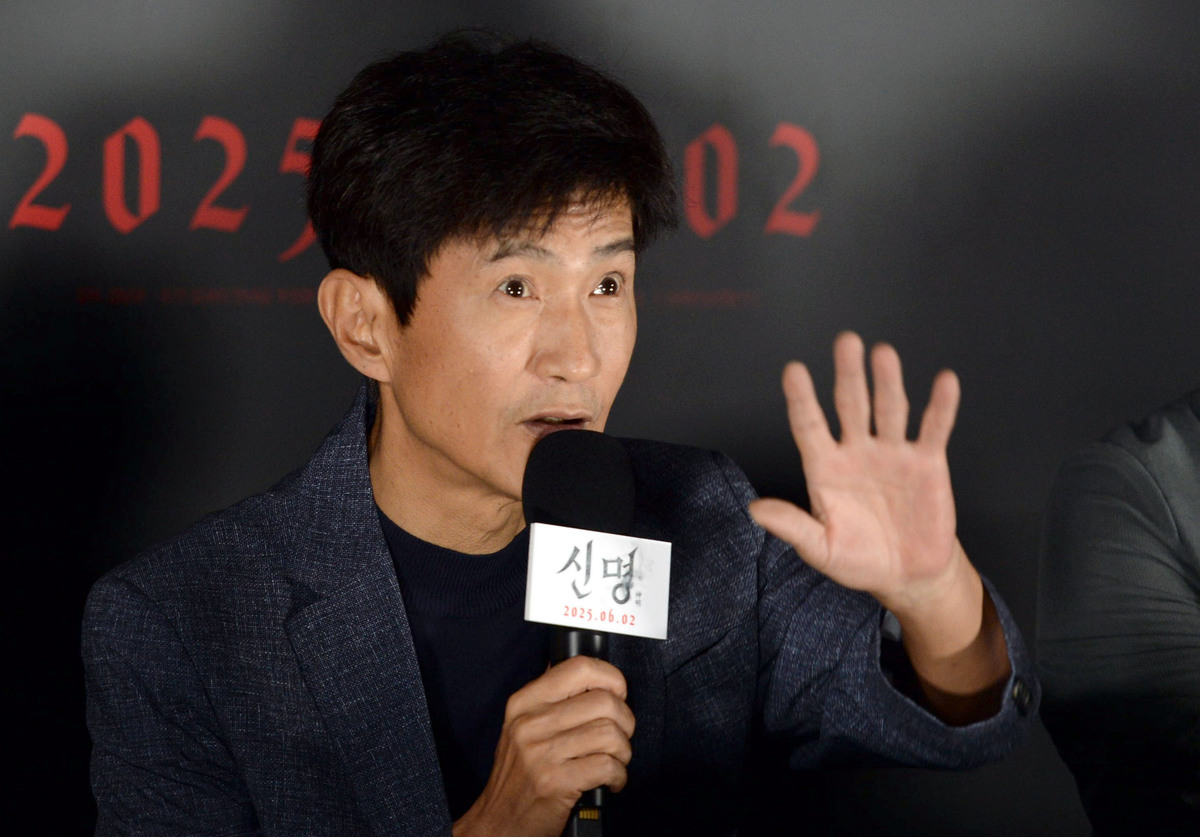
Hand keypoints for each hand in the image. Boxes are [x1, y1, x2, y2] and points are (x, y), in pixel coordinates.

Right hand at [452, 656, 634, 836]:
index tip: (618, 692)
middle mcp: (530, 723)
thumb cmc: (518, 776)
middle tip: (620, 735)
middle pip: (604, 701)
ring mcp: (541, 753)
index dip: (610, 677)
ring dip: (623, 751)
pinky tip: (610, 781)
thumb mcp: (521, 727)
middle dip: (625, 721)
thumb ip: (550, 698)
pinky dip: (619, 775)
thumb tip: (585, 671)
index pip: (579, 668)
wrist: (498, 822)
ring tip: (614, 760)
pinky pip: (607, 766)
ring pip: (610, 733)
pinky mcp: (555, 783)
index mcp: (524, 702)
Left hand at [749, 331, 962, 612]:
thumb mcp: (820, 548)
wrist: (908, 575)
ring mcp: (892, 454)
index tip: (793, 370)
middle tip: (845, 341)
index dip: (801, 399)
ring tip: (883, 354)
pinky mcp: (926, 463)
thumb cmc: (859, 559)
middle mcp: (857, 452)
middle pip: (850, 405)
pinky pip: (933, 430)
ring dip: (887, 382)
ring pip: (889, 409)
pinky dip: (941, 407)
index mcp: (825, 467)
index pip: (809, 426)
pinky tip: (944, 382)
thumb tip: (755, 509)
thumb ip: (792, 526)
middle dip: (848, 374)